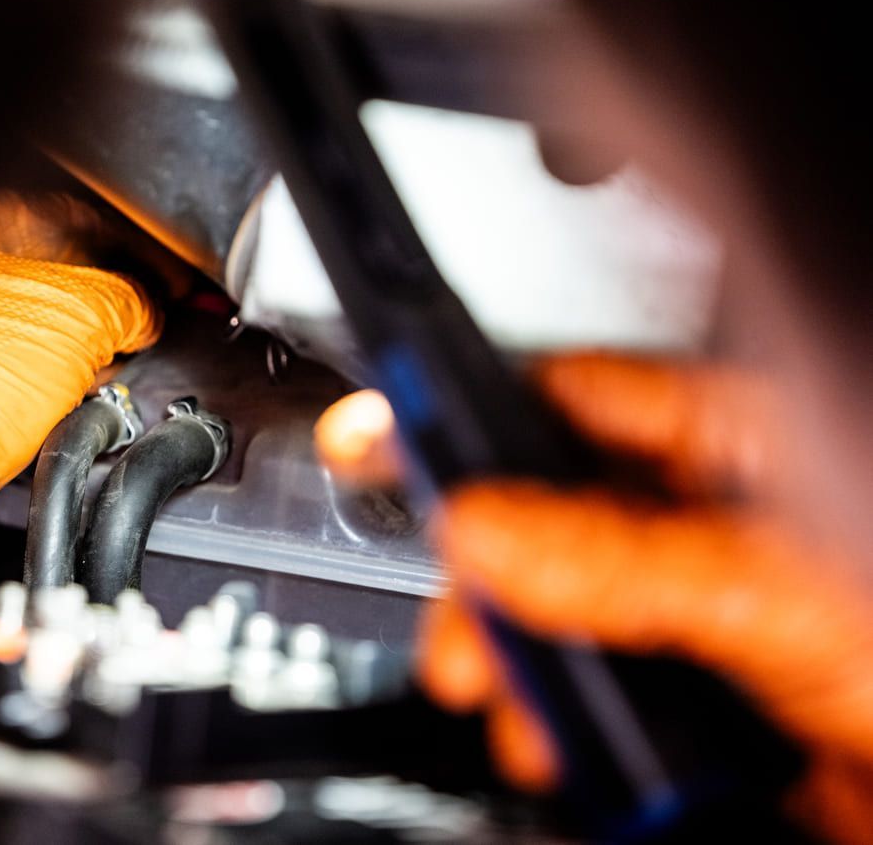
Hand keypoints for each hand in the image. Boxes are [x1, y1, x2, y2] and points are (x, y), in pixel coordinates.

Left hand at [0, 193, 159, 594]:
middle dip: (113, 303)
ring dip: (83, 350)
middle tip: (149, 327)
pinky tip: (71, 403)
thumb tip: (146, 311)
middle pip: (58, 273)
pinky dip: (52, 385)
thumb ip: (128, 300)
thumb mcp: (80, 317)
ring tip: (113, 370)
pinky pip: (17, 372)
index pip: (79, 220)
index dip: (139, 253)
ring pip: (38, 327)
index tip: (172, 284)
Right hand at [319, 353, 872, 842]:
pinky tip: (565, 751)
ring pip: (545, 623)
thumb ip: (621, 557)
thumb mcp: (776, 588)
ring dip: (515, 672)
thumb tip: (485, 526)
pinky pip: (576, 704)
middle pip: (532, 523)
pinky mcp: (674, 711)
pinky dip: (553, 734)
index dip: (465, 410)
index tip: (376, 431)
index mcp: (732, 448)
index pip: (567, 402)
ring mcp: (682, 620)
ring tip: (529, 715)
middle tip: (462, 630)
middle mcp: (695, 526)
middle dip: (478, 581)